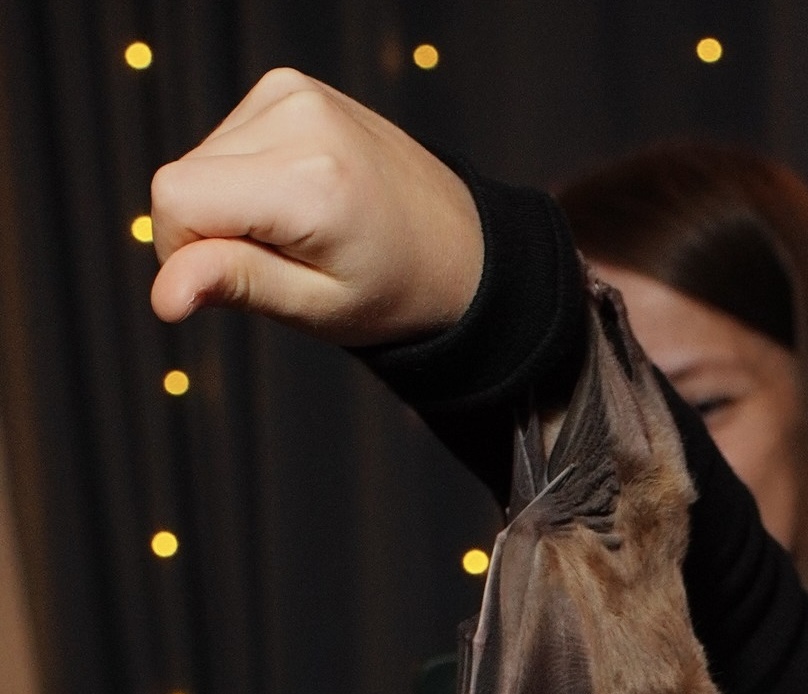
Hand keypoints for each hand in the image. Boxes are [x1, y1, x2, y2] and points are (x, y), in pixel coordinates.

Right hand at [150, 67, 481, 341]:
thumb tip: (164, 294)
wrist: (457, 248)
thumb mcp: (317, 307)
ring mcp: (295, 93)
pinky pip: (226, 138)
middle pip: (181, 178)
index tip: (235, 280)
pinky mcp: (290, 86)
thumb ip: (237, 286)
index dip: (184, 251)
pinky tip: (300, 198)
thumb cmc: (393, 290)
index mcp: (309, 182)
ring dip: (233, 204)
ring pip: (199, 159)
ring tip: (303, 231)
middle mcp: (300, 121)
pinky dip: (247, 177)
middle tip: (287, 261)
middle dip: (212, 231)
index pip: (176, 200)